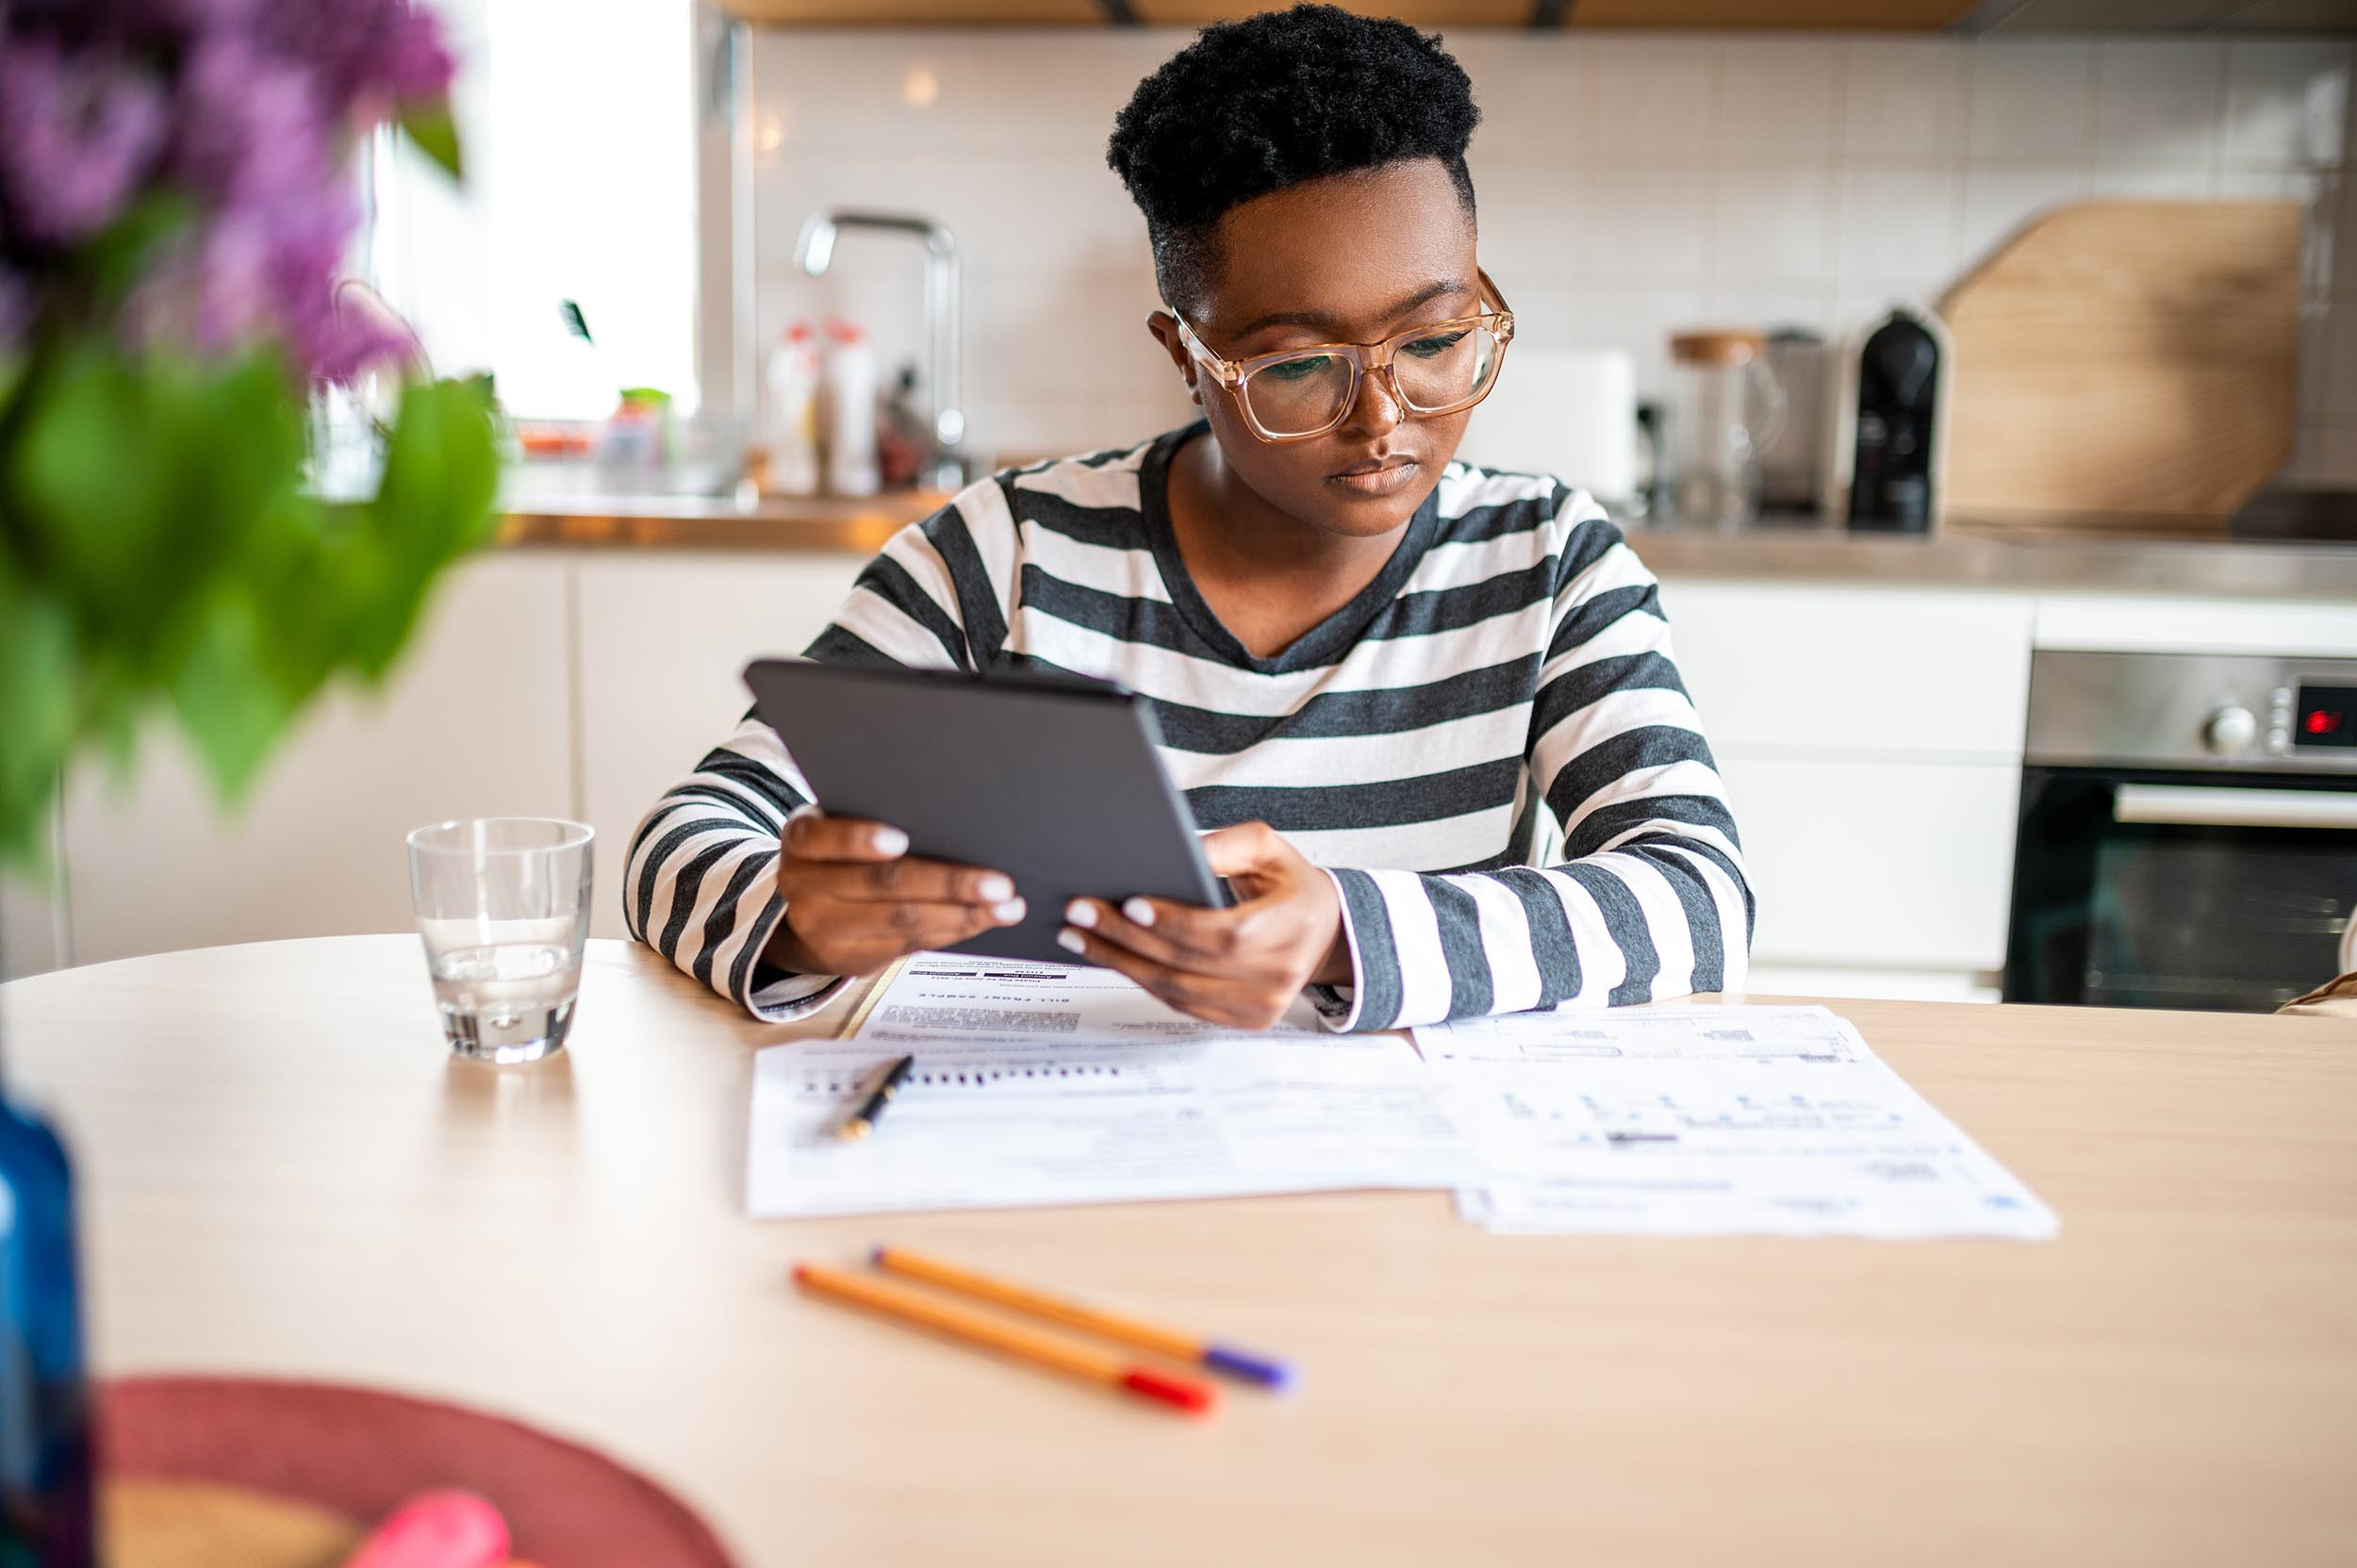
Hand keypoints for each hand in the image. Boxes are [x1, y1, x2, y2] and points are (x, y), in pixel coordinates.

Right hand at [768, 810, 1025, 976]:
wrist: (798, 917)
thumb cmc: (836, 855)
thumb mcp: (835, 830)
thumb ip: (871, 820)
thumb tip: (953, 811)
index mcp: (801, 842)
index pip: (823, 838)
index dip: (859, 839)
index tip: (901, 839)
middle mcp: (804, 887)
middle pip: (880, 884)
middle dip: (945, 884)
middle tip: (996, 883)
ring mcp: (825, 929)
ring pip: (903, 921)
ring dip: (963, 914)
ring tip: (1007, 905)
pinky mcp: (852, 959)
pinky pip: (911, 944)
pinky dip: (954, 929)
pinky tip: (987, 919)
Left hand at [1055, 821, 1351, 1029]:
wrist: (1322, 932)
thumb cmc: (1287, 884)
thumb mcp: (1268, 848)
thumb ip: (1228, 845)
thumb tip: (1181, 851)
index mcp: (1293, 925)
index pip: (1228, 934)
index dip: (1177, 924)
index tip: (1130, 905)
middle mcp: (1282, 972)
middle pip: (1190, 964)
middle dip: (1127, 938)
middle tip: (1079, 912)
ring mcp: (1263, 1005)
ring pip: (1178, 990)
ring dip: (1122, 963)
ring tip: (1079, 935)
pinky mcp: (1245, 1020)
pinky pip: (1181, 1004)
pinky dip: (1141, 980)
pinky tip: (1111, 956)